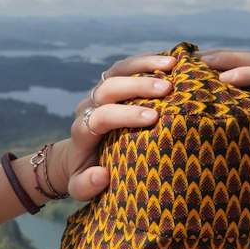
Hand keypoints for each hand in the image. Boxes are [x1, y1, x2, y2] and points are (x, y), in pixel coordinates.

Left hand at [48, 53, 175, 198]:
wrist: (76, 156)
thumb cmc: (85, 175)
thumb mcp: (81, 187)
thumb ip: (87, 185)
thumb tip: (102, 175)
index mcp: (82, 131)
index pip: (101, 117)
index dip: (125, 115)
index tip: (153, 118)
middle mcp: (88, 106)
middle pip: (108, 87)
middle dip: (138, 86)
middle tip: (167, 89)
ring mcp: (99, 91)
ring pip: (117, 70)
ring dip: (144, 64)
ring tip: (173, 65)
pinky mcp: (110, 82)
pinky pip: (126, 66)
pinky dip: (147, 61)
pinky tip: (170, 61)